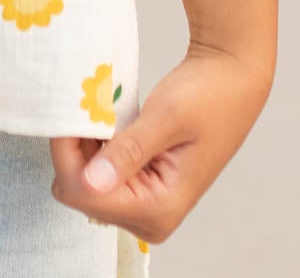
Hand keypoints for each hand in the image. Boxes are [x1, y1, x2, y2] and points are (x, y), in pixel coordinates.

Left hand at [48, 42, 272, 245]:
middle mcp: (150, 218)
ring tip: (98, 109)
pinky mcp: (140, 187)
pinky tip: (105, 119)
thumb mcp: (166, 118)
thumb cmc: (208, 96)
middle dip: (74, 150)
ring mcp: (145, 205)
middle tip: (85, 106)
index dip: (67, 151)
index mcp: (159, 210)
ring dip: (83, 144)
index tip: (68, 109)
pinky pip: (99, 172)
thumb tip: (91, 183)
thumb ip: (128, 151)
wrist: (232, 81)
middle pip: (81, 192)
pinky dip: (95, 144)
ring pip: (85, 181)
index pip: (86, 194)